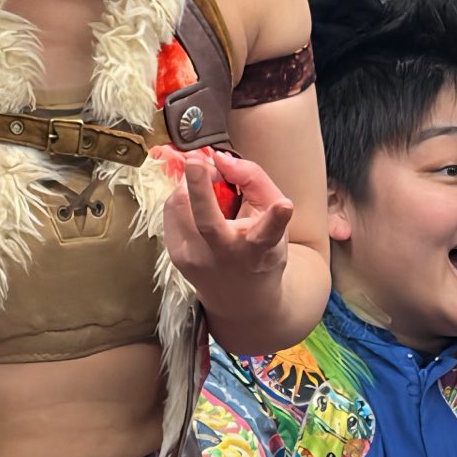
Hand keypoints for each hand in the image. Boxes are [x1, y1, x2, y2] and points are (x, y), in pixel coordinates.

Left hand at [162, 150, 291, 304]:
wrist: (241, 299)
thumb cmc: (260, 247)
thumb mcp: (271, 212)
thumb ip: (253, 179)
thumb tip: (220, 158)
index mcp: (259, 249)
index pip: (268, 234)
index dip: (276, 218)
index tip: (285, 206)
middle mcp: (226, 256)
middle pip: (208, 222)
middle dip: (199, 188)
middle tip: (196, 161)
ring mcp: (196, 259)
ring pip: (180, 207)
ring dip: (191, 183)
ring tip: (208, 178)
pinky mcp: (175, 257)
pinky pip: (171, 212)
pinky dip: (182, 195)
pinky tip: (197, 199)